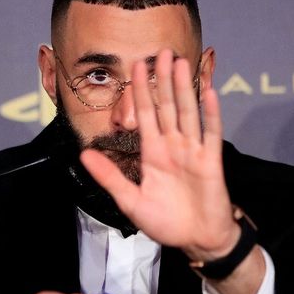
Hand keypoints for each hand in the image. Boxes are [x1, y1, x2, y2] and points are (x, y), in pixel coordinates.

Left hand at [80, 49, 237, 260]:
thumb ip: (109, 176)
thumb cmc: (164, 221)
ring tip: (181, 62)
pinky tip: (209, 91)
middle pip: (167, 106)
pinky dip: (211, 113)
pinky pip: (211, 133)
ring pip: (188, 112)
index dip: (140, 91)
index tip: (135, 66)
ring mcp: (193, 151)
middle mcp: (172, 146)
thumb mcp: (130, 200)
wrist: (196, 240)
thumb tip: (82, 155)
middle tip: (160, 52)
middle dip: (163, 80)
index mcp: (152, 152)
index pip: (145, 114)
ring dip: (184, 88)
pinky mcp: (211, 161)